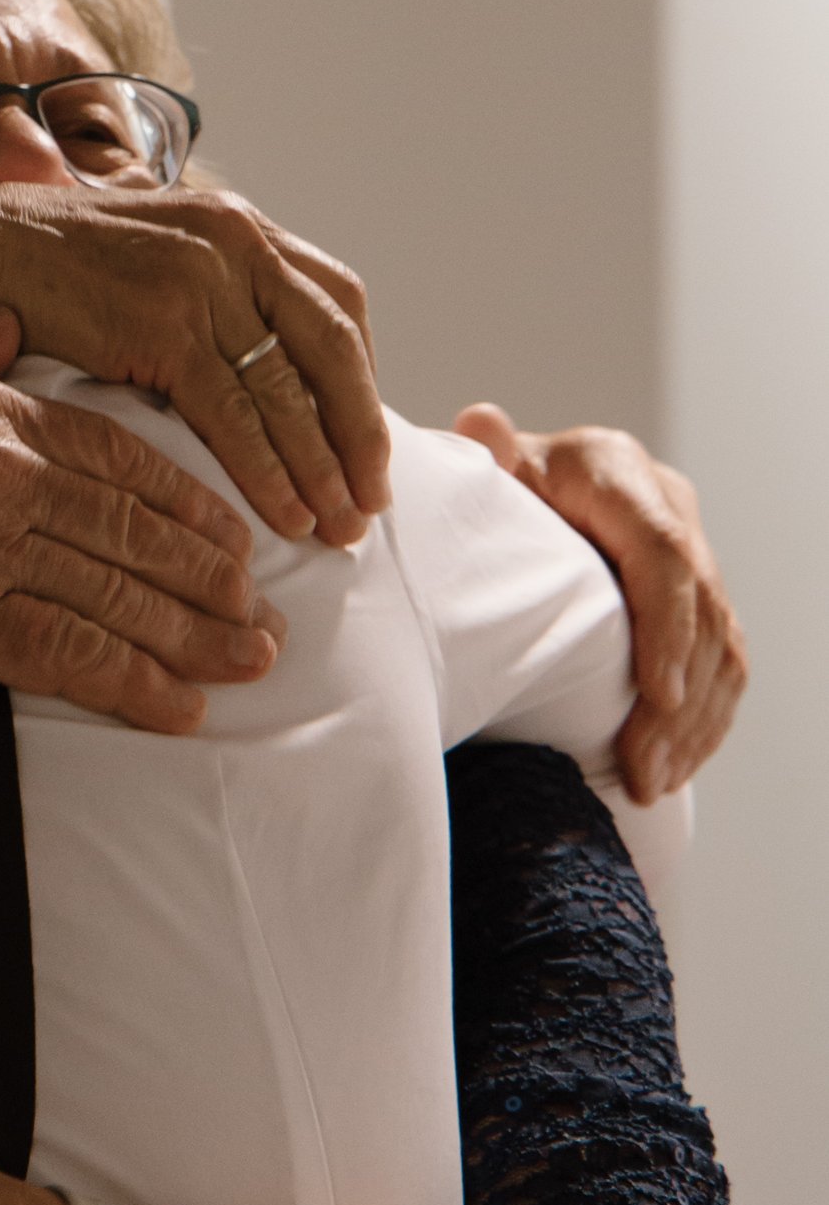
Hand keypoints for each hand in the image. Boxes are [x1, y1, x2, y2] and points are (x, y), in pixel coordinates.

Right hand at [0, 182, 384, 546]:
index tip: (363, 439)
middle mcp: (233, 243)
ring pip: (289, 388)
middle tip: (372, 503)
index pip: (339, 301)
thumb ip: (212, 297)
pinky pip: (234, 412)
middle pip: (334, 347)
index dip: (361, 376)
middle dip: (361, 433)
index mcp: (239, 226)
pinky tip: (282, 516)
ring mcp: (200, 280)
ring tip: (336, 527)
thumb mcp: (154, 263)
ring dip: (322, 467)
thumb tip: (257, 367)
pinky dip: (267, 471)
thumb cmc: (52, 274)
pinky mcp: (161, 325)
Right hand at [0, 337, 283, 731]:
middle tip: (263, 610)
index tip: (228, 534)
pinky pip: (72, 660)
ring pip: (120, 596)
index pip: (119, 453)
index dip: (187, 500)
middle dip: (213, 577)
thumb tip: (8, 327)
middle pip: (136, 529)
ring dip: (196, 637)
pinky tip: (180, 707)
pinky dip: (135, 687)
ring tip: (247, 662)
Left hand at [455, 405, 746, 798]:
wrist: (506, 494)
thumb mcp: (481, 473)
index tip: (658, 693)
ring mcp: (691, 551)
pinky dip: (703, 721)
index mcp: (616, 469)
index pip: (662, 552)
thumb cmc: (483, 491)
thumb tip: (482, 422)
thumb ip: (485, 457)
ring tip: (653, 782)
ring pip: (721, 646)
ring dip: (693, 723)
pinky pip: (723, 663)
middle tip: (643, 768)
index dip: (667, 626)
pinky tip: (673, 768)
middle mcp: (666, 505)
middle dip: (677, 699)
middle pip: (700, 611)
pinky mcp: (698, 596)